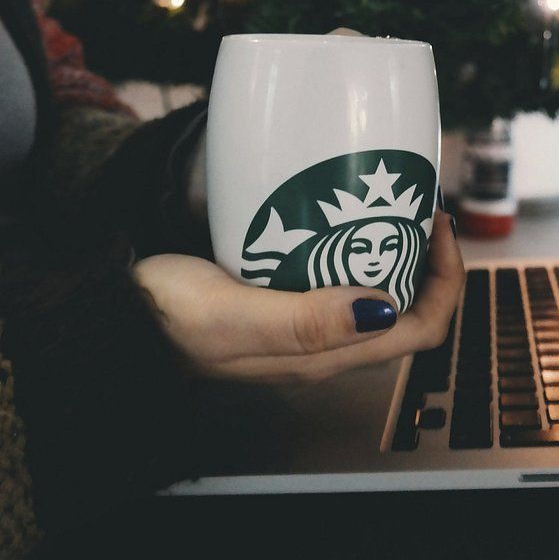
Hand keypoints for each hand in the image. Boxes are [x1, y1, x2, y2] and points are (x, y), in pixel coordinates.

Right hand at [133, 209, 463, 382]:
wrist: (113, 315)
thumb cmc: (165, 318)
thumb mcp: (233, 317)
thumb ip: (305, 320)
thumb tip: (384, 310)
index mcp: (321, 357)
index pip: (419, 331)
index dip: (444, 281)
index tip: (435, 226)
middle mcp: (321, 347)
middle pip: (406, 312)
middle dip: (425, 259)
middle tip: (416, 204)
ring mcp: (300, 325)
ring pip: (372, 293)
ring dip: (391, 252)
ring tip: (385, 202)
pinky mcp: (277, 301)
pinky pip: (334, 278)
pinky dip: (350, 247)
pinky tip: (337, 215)